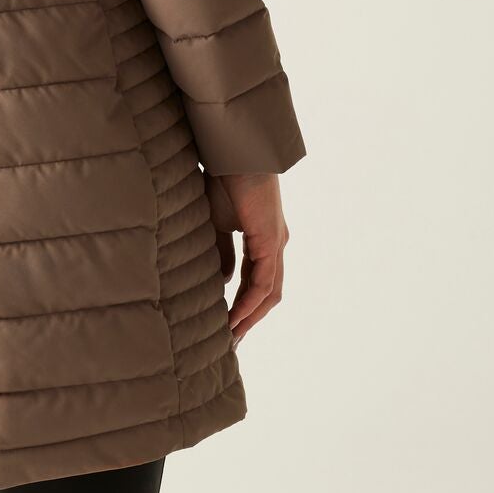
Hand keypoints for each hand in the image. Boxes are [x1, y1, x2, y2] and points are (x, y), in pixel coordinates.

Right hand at [205, 172, 288, 341]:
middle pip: (267, 292)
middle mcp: (275, 243)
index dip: (241, 303)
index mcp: (263, 237)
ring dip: (251, 317)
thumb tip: (222, 281)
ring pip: (269, 293)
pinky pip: (263, 283)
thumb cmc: (223, 179)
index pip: (255, 279)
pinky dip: (249, 303)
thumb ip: (220, 250)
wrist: (233, 152)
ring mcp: (276, 243)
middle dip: (249, 317)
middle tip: (229, 340)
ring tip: (231, 337)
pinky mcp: (271, 241)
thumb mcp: (216, 221)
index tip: (224, 324)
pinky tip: (234, 317)